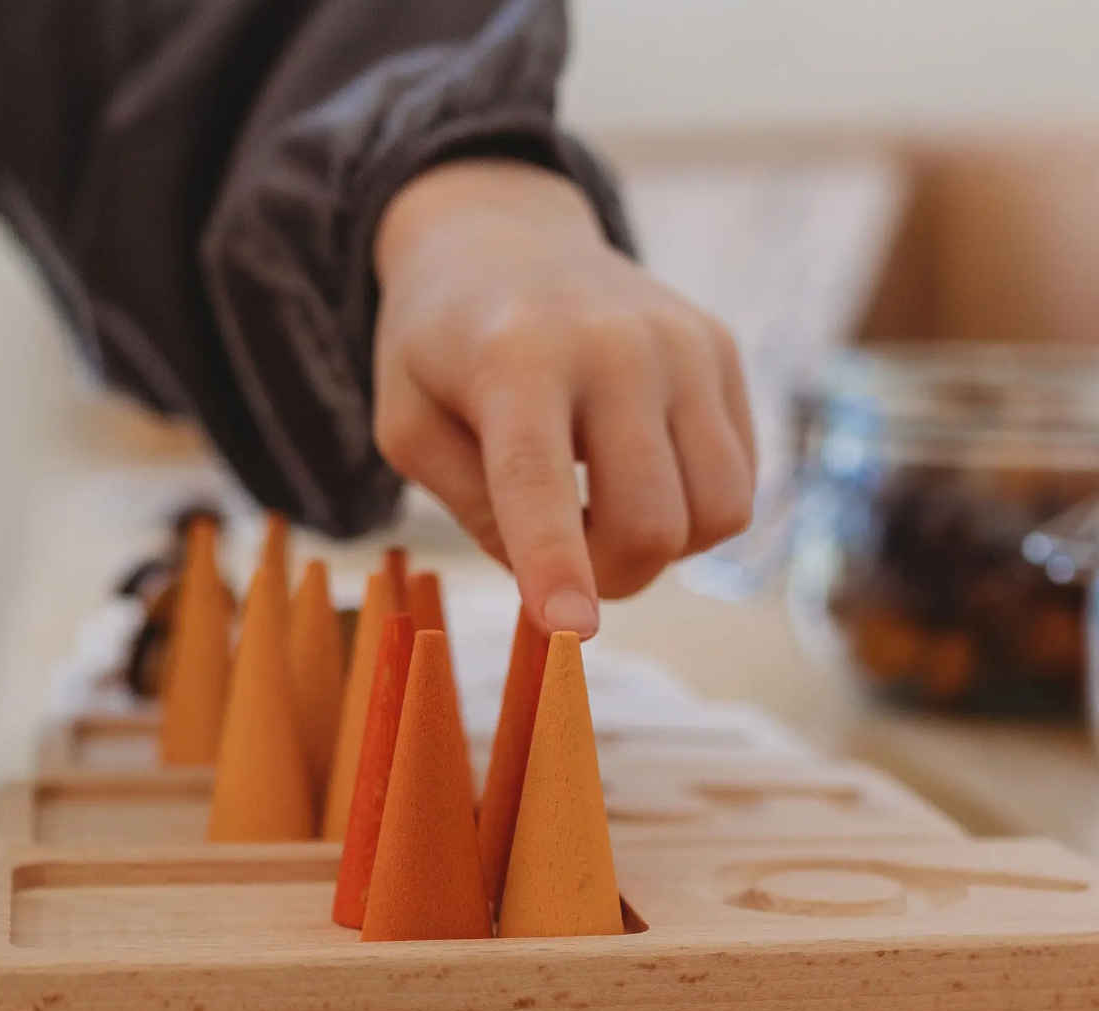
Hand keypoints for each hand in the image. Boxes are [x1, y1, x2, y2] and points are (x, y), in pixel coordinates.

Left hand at [373, 159, 753, 637]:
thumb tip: (560, 580)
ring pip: (718, 512)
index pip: (540, 482)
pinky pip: (740, 481)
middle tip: (566, 565)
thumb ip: (473, 507)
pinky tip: (641, 474)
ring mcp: (684, 344)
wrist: (505, 239)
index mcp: (515, 358)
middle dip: (609, 579)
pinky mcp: (723, 352)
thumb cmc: (441, 347)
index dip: (557, 568)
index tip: (569, 634)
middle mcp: (616, 345)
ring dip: (662, 549)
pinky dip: (694, 510)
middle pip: (650, 522)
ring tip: (605, 512)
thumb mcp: (408, 426)